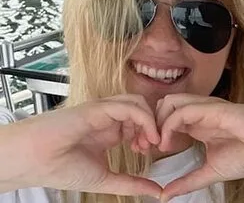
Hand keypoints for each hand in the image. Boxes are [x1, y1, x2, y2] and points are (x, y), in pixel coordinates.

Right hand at [0, 94, 160, 196]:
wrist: (36, 161)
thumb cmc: (61, 168)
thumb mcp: (105, 179)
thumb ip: (131, 184)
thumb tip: (156, 192)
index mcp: (109, 132)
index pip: (139, 123)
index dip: (150, 134)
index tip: (148, 152)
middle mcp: (107, 119)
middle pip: (142, 110)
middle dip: (153, 126)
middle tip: (153, 146)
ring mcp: (103, 111)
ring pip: (138, 103)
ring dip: (150, 120)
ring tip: (150, 141)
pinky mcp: (99, 107)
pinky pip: (129, 106)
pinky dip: (144, 119)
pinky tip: (147, 136)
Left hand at [156, 94, 243, 201]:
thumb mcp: (211, 172)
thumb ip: (188, 181)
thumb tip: (165, 196)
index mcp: (200, 125)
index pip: (167, 118)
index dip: (154, 132)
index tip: (147, 153)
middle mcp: (201, 114)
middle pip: (164, 106)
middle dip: (150, 123)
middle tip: (148, 147)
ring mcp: (207, 109)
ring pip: (170, 102)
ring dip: (158, 122)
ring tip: (159, 144)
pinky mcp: (214, 109)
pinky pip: (184, 110)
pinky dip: (170, 124)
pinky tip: (170, 142)